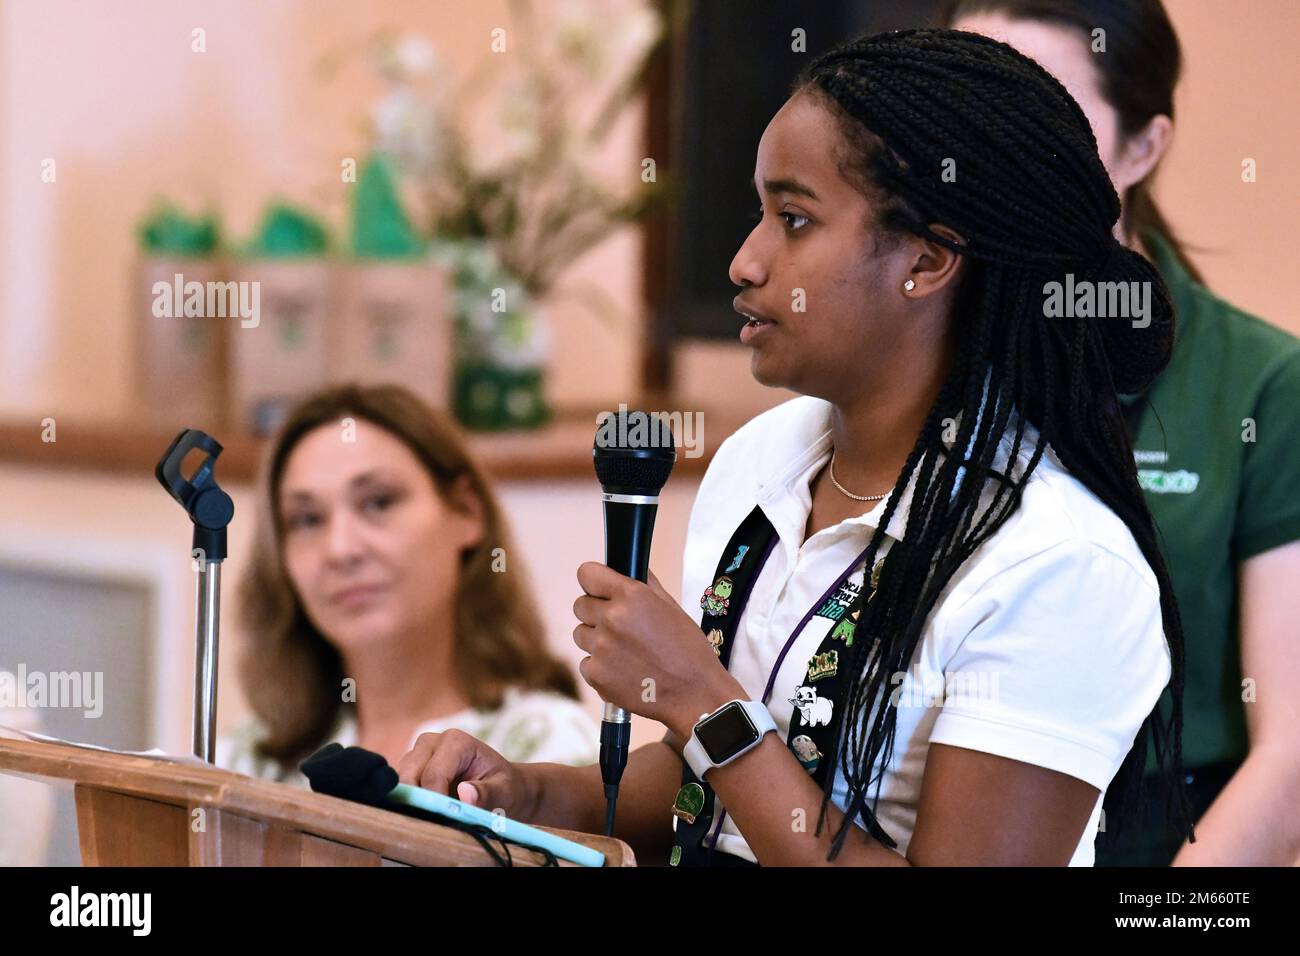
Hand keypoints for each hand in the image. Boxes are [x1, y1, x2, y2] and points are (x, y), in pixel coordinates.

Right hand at [396, 729, 533, 818]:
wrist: (501, 786)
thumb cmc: (504, 787)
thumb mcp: (505, 791)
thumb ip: (487, 793)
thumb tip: (465, 793)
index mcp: (455, 741)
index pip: (433, 775)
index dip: (435, 800)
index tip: (445, 820)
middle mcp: (431, 742)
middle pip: (409, 776)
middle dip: (418, 802)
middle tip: (433, 823)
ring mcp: (416, 755)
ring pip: (399, 783)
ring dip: (410, 804)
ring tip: (430, 819)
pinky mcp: (409, 770)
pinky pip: (398, 789)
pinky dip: (405, 805)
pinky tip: (420, 817)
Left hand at [572, 562, 743, 737]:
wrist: (694, 695)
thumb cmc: (688, 650)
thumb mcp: (672, 607)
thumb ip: (645, 584)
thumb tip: (627, 568)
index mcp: (631, 596)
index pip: (586, 574)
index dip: (594, 582)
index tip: (600, 590)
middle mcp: (612, 619)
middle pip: (580, 605)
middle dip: (596, 613)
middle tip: (620, 627)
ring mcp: (601, 648)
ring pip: (581, 634)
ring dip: (597, 640)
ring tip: (626, 652)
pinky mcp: (596, 675)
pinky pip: (586, 663)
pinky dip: (600, 667)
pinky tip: (624, 671)